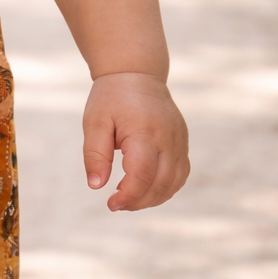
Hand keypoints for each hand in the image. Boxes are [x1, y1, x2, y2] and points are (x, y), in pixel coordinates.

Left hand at [82, 72, 189, 210]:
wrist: (137, 74)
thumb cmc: (112, 98)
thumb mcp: (95, 122)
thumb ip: (95, 154)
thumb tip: (96, 186)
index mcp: (144, 131)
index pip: (143, 174)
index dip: (128, 195)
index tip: (111, 204)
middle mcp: (168, 138)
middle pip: (161, 183)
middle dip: (139, 201)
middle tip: (116, 204)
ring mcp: (179, 140)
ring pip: (175, 182)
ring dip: (153, 198)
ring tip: (129, 199)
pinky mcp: (183, 142)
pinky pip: (180, 173)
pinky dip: (166, 188)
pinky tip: (146, 190)